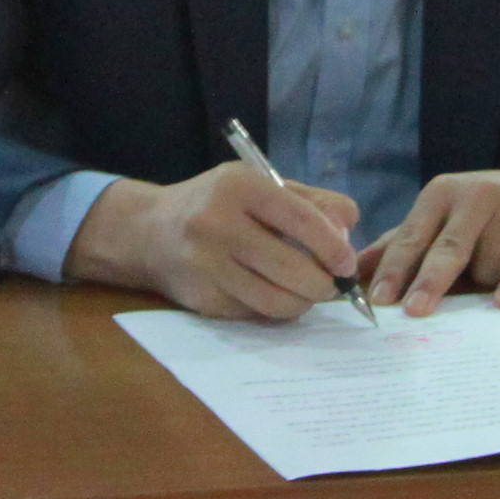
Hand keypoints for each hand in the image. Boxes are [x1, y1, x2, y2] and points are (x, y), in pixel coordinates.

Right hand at [73, 161, 363, 323]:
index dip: (332, 246)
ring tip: (306, 292)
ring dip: (303, 302)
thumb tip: (348, 230)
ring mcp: (207, 265)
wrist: (150, 232)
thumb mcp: (260, 185)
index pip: (300, 219)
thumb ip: (310, 201)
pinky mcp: (203, 298)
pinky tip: (272, 293)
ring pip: (276, 300)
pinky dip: (274, 309)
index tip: (347, 263)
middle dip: (323, 283)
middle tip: (331, 284)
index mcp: (239, 186)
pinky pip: (255, 313)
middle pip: (292, 267)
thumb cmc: (219, 204)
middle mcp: (218, 223)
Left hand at [367, 162, 499, 314]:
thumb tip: (357, 268)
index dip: (395, 268)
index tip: (380, 299)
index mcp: (441, 194)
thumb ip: (403, 241)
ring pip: (487, 263)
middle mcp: (475, 195)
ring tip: (496, 273)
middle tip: (413, 311)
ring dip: (485, 282)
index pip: (413, 235)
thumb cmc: (486, 212)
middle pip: (447, 248)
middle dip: (428, 281)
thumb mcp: (443, 216)